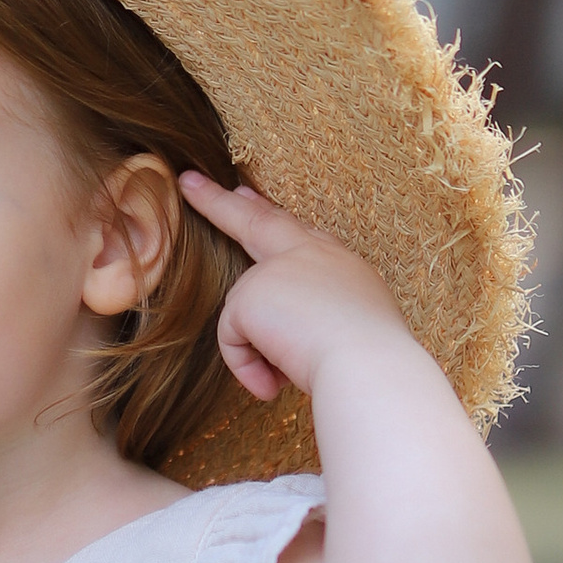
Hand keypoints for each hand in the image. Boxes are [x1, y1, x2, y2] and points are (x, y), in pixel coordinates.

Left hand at [179, 172, 414, 404]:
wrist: (370, 366)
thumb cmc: (368, 365)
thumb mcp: (346, 332)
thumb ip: (311, 320)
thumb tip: (279, 336)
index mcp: (341, 265)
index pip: (302, 233)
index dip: (276, 219)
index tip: (249, 195)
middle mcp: (312, 254)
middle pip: (260, 221)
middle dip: (222, 202)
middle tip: (193, 183)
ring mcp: (279, 267)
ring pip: (244, 313)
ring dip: (257, 352)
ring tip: (287, 373)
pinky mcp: (249, 293)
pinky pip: (232, 338)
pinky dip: (248, 366)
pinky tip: (274, 378)